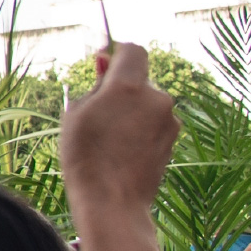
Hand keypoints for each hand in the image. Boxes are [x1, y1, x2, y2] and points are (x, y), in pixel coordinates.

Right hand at [60, 43, 181, 218]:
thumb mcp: (76, 113)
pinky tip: (124, 152)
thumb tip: (106, 64)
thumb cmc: (86, 156)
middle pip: (140, 81)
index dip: (118, 55)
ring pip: (148, 104)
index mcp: (129, 86)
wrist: (112, 201)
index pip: (133, 50)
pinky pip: (155, 124)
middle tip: (99, 114)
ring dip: (133, 112)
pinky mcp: (174, 140)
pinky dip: (142, 131)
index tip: (104, 67)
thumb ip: (96, 85)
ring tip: (110, 139)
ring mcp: (169, 121)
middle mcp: (156, 98)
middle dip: (123, 91)